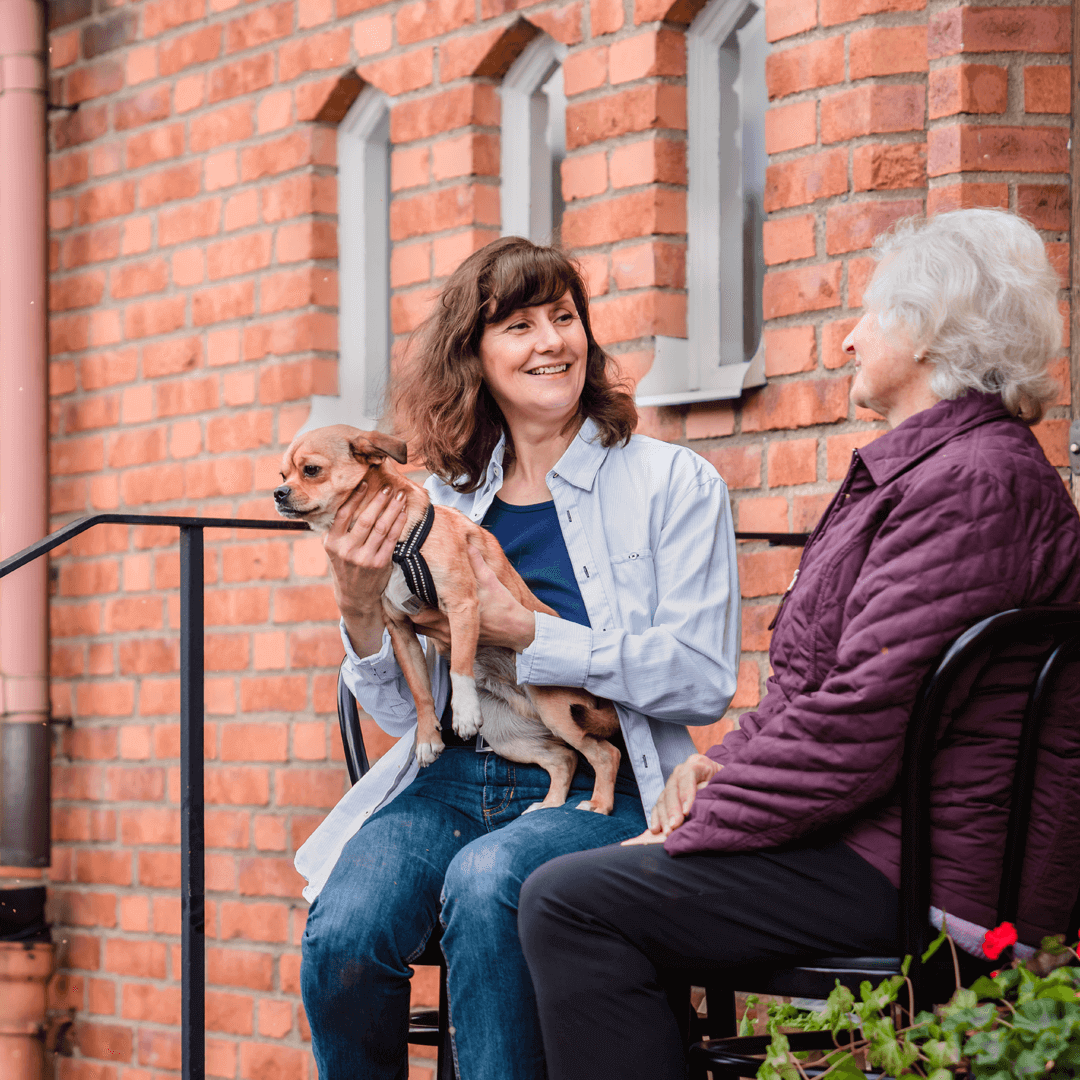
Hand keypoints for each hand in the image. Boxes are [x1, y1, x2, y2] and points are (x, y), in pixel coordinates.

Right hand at [323, 482, 407, 655]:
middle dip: (379, 500)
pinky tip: (404, 513)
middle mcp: (347, 550)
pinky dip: (399, 523)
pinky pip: (392, 539)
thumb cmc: (345, 566)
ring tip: (399, 496)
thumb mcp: (334, 549)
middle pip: (365, 518)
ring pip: (381, 527)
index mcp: (332, 543)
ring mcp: (364, 558)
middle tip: (388, 487)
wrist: (355, 596)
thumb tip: (347, 499)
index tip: (365, 483)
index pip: (343, 514)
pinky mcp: (380, 564)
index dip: (355, 497)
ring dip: (392, 509)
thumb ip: (337, 529)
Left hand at [410, 542, 536, 652]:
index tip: (408, 585)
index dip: (408, 597)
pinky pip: (431, 638)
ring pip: (421, 630)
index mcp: (450, 614)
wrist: (516, 630)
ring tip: (420, 604)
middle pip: (413, 620)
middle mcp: (446, 630)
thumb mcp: (490, 580)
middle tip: (410, 593)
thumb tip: (468, 544)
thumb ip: (476, 562)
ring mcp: (447, 639)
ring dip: (419, 618)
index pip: (415, 608)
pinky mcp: (452, 644)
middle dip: (410, 607)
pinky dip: (428, 628)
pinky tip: (433, 617)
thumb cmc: (504, 608)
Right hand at [621, 752, 719, 844]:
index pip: (687, 776)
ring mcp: (672, 783)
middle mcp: (680, 771)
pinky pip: (658, 806)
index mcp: (696, 763)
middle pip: (672, 789)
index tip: (686, 812)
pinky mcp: (667, 795)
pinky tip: (656, 829)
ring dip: (664, 816)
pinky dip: (656, 817)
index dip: (686, 794)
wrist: (723, 780)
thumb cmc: (727, 782)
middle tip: (675, 825)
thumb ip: (714, 788)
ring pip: (663, 798)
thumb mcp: (725, 780)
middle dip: (672, 809)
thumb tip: (704, 800)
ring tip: (668, 831)